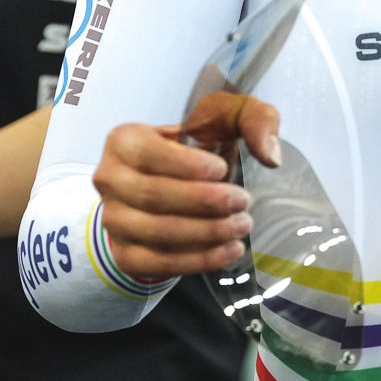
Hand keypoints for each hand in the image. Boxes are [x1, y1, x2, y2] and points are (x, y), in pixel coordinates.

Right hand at [91, 93, 280, 278]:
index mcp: (124, 140)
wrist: (176, 183)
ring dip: (206, 232)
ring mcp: (113, 220)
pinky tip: (229, 250)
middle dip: (203, 202)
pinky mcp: (125, 254)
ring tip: (242, 226)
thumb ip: (253, 119)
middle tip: (242, 202)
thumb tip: (270, 154)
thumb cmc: (199, 146)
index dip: (186, 166)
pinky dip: (198, 260)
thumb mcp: (226, 118)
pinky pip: (159, 263)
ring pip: (157, 232)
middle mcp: (110, 180)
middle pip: (153, 196)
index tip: (222, 170)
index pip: (149, 154)